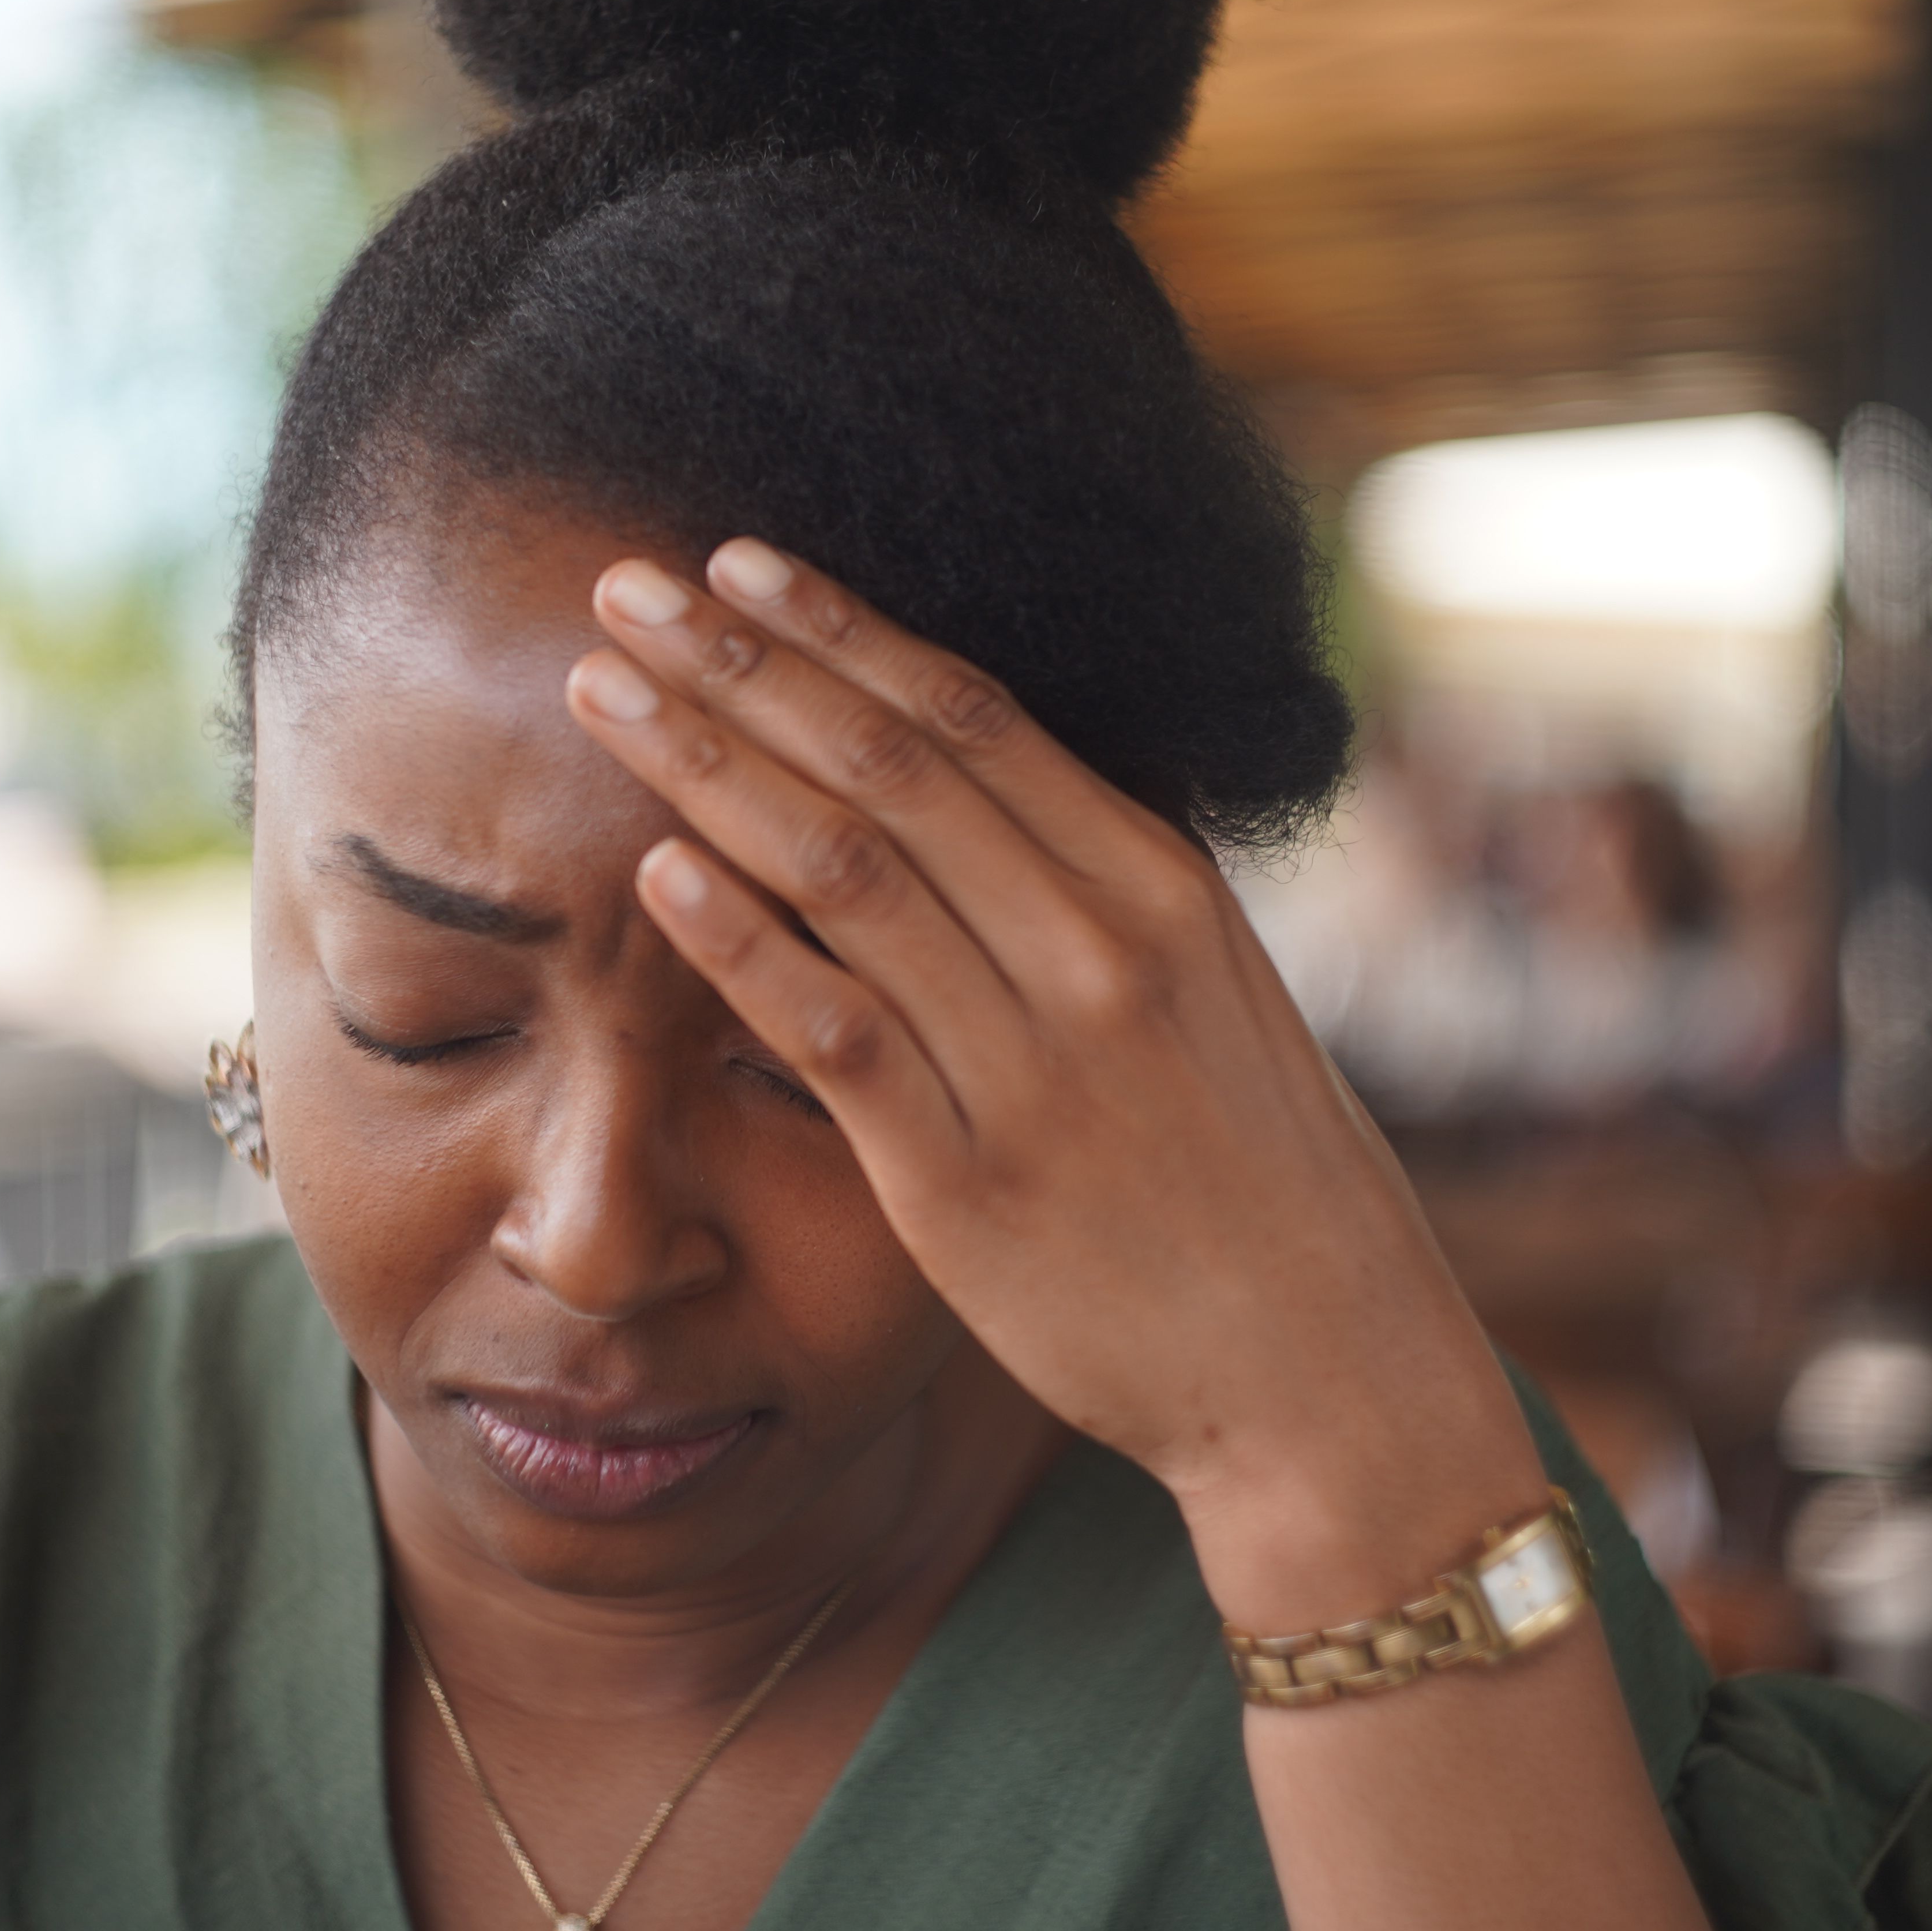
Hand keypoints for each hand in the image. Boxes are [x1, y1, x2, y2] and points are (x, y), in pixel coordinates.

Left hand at [564, 540, 1542, 1616]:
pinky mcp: (967, 1184)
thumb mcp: (1212, 988)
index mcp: (1158, 885)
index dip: (837, 631)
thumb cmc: (1259, 1171)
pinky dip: (741, 944)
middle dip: (741, 665)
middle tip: (624, 589)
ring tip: (601, 695)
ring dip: (708, 769)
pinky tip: (655, 871)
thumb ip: (1099, 885)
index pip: (971, 716)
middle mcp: (1097, 952)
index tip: (732, 565)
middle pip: (887, 767)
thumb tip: (988, 778)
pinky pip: (835, 1035)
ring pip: (844, 875)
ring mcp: (1032, 1066)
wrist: (1330, 1365)